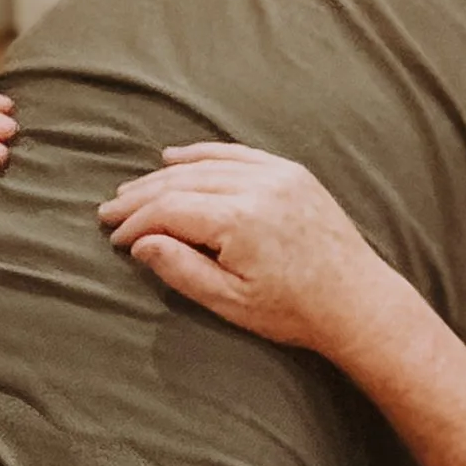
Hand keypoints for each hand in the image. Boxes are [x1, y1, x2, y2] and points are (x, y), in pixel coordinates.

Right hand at [98, 144, 394, 356]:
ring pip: (207, 164)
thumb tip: (141, 243)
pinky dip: (204, 154)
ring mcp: (277, 174)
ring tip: (133, 190)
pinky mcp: (292, 173)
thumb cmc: (293, 311)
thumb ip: (182, 270)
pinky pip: (238, 153)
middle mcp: (258, 186)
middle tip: (108, 210)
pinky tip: (176, 157)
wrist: (357, 302)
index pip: (170, 209)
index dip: (137, 222)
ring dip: (166, 175)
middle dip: (141, 196)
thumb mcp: (230, 303)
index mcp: (240, 220)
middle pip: (182, 181)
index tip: (115, 239)